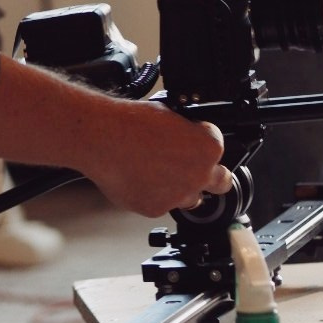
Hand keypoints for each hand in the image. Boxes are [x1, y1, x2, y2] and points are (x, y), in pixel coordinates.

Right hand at [82, 102, 233, 217]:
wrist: (102, 138)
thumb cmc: (131, 122)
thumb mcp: (169, 114)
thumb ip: (186, 132)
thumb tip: (185, 137)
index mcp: (208, 147)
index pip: (217, 147)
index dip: (202, 141)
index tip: (191, 141)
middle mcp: (199, 175)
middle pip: (220, 182)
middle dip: (210, 176)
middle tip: (192, 167)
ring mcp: (179, 195)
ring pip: (190, 197)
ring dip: (180, 187)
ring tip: (155, 171)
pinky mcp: (157, 209)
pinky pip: (162, 204)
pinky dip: (153, 194)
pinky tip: (137, 178)